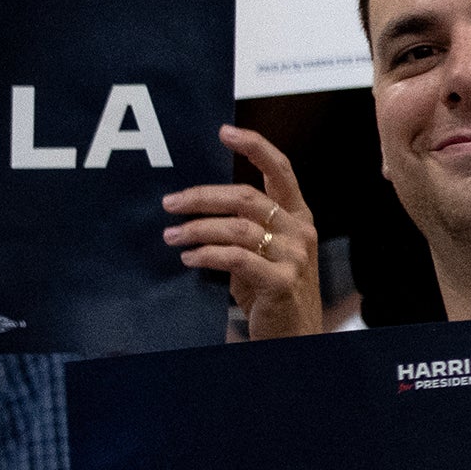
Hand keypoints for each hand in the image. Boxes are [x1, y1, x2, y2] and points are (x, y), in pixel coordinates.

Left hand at [163, 127, 322, 340]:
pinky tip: (189, 258)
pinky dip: (207, 255)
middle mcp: (300, 231)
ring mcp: (295, 256)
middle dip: (203, 196)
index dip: (255, 147)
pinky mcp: (283, 281)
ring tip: (171, 236)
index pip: (281, 170)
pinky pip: (237, 259)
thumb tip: (195, 207)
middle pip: (248, 197)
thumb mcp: (261, 254)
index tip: (224, 132)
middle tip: (170, 203)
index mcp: (297, 216)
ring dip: (197, 229)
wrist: (294, 337)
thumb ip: (241, 229)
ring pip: (238, 228)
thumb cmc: (271, 294)